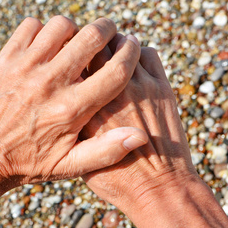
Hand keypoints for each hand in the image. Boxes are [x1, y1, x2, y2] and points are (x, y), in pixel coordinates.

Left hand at [0, 16, 147, 191]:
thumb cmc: (31, 162)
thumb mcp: (70, 165)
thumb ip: (107, 151)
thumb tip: (141, 136)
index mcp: (71, 109)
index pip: (115, 71)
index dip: (130, 53)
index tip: (134, 46)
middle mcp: (49, 83)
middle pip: (91, 37)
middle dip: (108, 29)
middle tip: (110, 33)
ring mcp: (25, 68)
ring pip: (61, 25)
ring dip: (74, 29)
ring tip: (76, 41)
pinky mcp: (6, 59)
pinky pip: (30, 26)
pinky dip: (42, 30)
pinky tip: (47, 46)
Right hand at [80, 33, 196, 212]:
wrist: (158, 188)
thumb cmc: (117, 179)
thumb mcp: (80, 159)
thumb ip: (72, 126)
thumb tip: (65, 102)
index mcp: (87, 108)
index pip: (75, 62)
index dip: (71, 50)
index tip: (70, 49)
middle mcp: (112, 92)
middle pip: (99, 46)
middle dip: (93, 39)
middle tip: (90, 41)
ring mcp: (141, 88)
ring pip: (125, 45)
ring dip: (117, 43)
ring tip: (111, 48)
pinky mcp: (163, 89)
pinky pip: (150, 55)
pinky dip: (140, 52)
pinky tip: (134, 60)